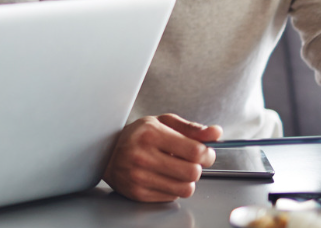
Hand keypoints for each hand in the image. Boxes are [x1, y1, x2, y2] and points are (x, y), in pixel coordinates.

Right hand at [102, 114, 220, 201]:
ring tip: (175, 169)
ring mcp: (139, 176)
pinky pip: (172, 197)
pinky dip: (172, 188)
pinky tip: (161, 176)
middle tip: (187, 161)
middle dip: (196, 168)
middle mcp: (143, 155)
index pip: (196, 151)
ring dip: (186, 180)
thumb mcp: (162, 123)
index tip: (203, 152)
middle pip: (193, 172)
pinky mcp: (138, 193)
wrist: (104, 153)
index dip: (206, 153)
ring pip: (186, 188)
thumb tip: (216, 133)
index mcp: (151, 133)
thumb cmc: (137, 136)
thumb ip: (191, 128)